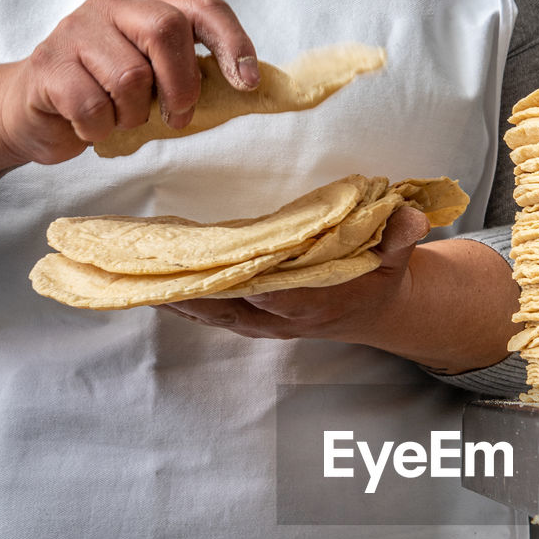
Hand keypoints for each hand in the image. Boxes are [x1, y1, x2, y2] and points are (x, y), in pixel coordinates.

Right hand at [0, 0, 257, 173]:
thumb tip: (249, 91)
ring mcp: (76, 32)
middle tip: (176, 117)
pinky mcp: (49, 65)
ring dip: (133, 116)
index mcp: (147, 10)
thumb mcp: (153, 86)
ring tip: (119, 119)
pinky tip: (91, 127)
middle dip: (180, 86)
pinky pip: (92, 106)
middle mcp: (112, 10)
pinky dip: (100, 129)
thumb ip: (190, 80)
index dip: (232, 43)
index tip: (248, 83)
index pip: (204, 9)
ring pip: (129, 77)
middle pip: (166, 31)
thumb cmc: (103, 98)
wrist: (33, 112)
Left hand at [164, 205, 430, 341]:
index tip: (214, 265)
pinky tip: (147, 281)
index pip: (272, 293)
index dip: (243, 282)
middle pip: (226, 306)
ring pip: (209, 311)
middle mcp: (279, 317)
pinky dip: (178, 297)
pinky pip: (206, 309)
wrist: (375, 309)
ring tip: (129, 276)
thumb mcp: (399, 254)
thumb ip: (401, 236)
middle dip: (187, 290)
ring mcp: (259, 321)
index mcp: (312, 301)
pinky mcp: (246, 317)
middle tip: (147, 269)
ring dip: (172, 296)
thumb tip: (409, 217)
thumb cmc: (381, 276)